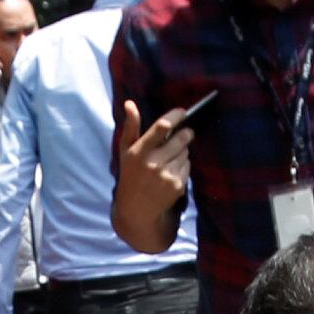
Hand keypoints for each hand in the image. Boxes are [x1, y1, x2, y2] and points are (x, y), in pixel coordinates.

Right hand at [110, 98, 193, 248]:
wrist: (137, 209)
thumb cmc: (131, 174)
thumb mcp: (125, 151)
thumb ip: (130, 127)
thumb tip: (130, 104)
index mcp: (139, 152)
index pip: (162, 127)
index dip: (176, 116)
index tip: (183, 112)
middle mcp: (153, 164)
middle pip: (181, 138)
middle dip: (185, 134)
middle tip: (185, 133)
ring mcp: (166, 176)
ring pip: (186, 152)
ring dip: (182, 151)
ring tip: (170, 159)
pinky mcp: (177, 186)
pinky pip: (188, 166)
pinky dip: (183, 166)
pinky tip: (172, 172)